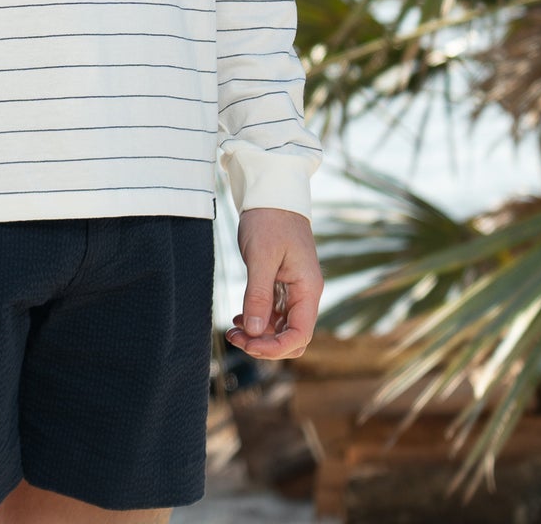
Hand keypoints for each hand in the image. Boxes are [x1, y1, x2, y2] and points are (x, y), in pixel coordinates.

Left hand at [226, 206, 320, 359]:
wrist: (271, 193)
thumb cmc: (269, 220)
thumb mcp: (261, 257)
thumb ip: (259, 295)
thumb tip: (255, 332)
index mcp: (308, 289)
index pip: (299, 335)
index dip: (275, 348)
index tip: (248, 344)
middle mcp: (305, 294)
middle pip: (292, 337)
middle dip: (265, 344)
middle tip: (235, 336)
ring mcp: (294, 290)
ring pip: (280, 328)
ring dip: (258, 334)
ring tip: (232, 329)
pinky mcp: (281, 284)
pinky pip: (273, 314)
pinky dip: (257, 320)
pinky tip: (239, 318)